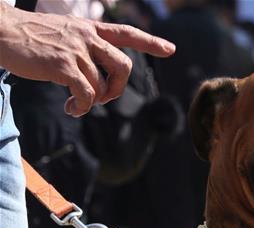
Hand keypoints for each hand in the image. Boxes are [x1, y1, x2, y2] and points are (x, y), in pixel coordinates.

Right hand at [0, 4, 174, 116]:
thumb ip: (81, 49)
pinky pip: (86, 95)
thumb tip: (93, 81)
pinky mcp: (63, 65)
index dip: (150, 42)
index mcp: (88, 28)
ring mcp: (76, 49)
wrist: (1, 31)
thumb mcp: (61, 36)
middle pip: (124, 66)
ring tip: (74, 103)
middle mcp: (86, 36)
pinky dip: (81, 107)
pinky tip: (70, 108)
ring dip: (91, 102)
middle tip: (101, 98)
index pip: (126, 32)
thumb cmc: (28, 38)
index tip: (170, 49)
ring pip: (102, 86)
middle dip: (118, 89)